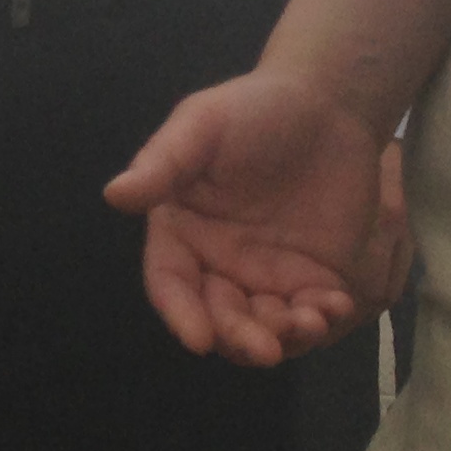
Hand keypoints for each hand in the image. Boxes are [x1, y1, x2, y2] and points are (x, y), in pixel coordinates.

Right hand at [105, 64, 394, 364]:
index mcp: (182, 231)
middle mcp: (219, 262)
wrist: (327, 103)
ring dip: (284, 337)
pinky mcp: (314, 277)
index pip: (171, 284)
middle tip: (266, 347)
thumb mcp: (201, 125)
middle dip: (240, 338)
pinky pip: (312, 313)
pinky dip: (322, 319)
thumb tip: (114, 195)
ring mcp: (268, 274)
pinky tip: (336, 306)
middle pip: (219, 317)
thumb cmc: (254, 110)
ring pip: (266, 326)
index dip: (180, 314)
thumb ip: (162, 163)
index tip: (199, 338)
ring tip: (310, 321)